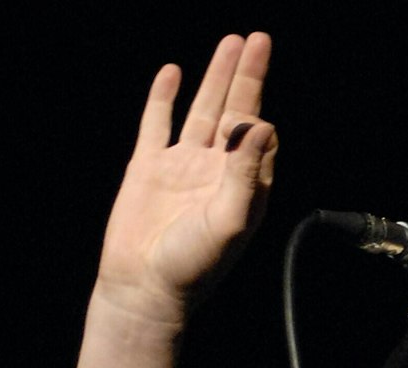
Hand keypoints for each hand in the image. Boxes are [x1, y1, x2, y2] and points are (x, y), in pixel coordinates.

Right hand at [94, 32, 277, 323]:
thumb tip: (264, 126)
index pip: (260, 136)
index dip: (261, 111)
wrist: (144, 287)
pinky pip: (157, 123)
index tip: (256, 107)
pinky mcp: (148, 167)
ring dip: (216, 77)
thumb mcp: (230, 220)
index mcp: (242, 185)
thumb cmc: (194, 265)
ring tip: (230, 43)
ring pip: (202, 109)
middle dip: (247, 75)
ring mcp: (182, 166)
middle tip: (259, 39)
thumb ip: (247, 172)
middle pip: (236, 110)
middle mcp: (216, 170)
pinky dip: (163, 97)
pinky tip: (173, 73)